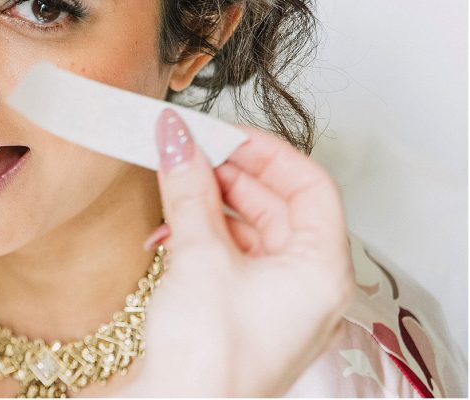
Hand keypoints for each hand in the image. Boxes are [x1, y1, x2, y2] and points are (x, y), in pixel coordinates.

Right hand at [128, 109, 353, 395]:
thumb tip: (177, 137)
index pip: (311, 185)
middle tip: (189, 151)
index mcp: (322, 270)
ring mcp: (277, 304)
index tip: (223, 134)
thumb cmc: (208, 356)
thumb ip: (188, 187)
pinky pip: (233, 258)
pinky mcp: (245, 315)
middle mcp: (308, 287)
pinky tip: (168, 232)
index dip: (266, 152)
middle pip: (279, 205)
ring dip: (210, 205)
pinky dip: (202, 236)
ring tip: (172, 188)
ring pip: (252, 230)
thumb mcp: (198, 254)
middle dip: (230, 175)